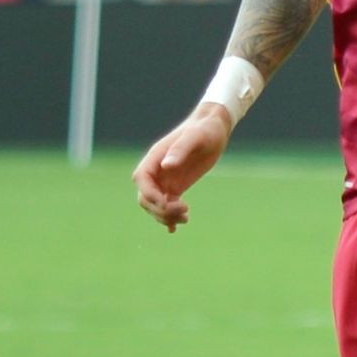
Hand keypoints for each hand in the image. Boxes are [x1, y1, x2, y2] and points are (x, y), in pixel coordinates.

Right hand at [132, 104, 234, 231]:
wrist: (215, 129)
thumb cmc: (205, 129)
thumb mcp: (195, 137)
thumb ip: (180, 150)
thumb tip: (166, 165)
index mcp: (155, 157)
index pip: (141, 179)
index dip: (149, 194)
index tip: (167, 203)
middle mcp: (157, 170)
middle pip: (145, 196)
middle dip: (160, 209)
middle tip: (184, 211)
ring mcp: (165, 179)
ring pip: (155, 204)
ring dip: (165, 215)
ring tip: (186, 218)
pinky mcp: (175, 186)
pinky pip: (166, 205)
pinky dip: (168, 218)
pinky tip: (175, 228)